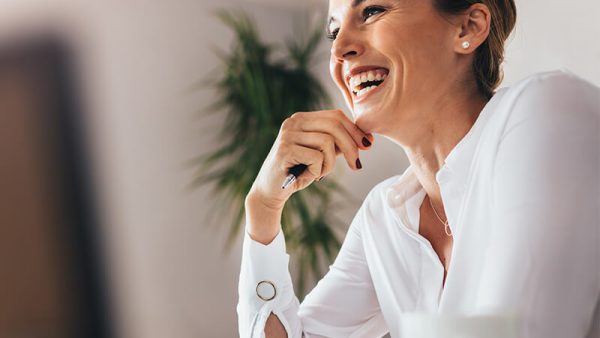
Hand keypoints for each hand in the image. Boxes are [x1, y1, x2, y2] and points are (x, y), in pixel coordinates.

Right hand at [247, 109, 372, 211]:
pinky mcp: (285, 150)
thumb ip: (338, 144)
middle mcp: (293, 121)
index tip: (367, 145)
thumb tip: (366, 139)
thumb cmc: (298, 172)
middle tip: (357, 166)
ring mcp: (288, 134)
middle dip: (351, 146)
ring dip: (330, 163)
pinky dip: (318, 170)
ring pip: (327, 142)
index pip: (335, 115)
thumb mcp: (321, 154)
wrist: (271, 191)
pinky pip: (317, 157)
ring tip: (320, 173)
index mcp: (302, 118)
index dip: (354, 130)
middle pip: (334, 125)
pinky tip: (309, 176)